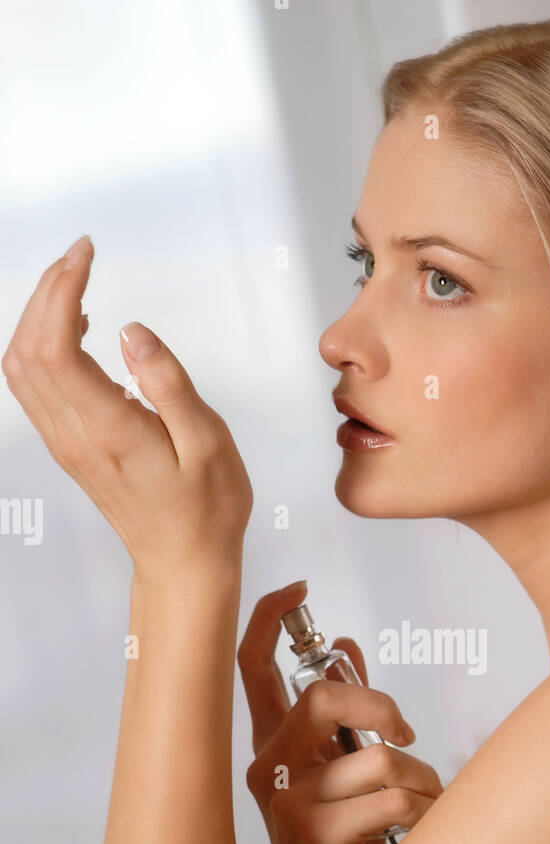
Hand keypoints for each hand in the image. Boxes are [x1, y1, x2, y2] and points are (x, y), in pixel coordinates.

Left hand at [1, 235, 252, 585]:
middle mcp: (74, 435)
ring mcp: (65, 443)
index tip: (87, 254)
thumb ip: (169, 383)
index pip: (56, 345)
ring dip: (37, 317)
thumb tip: (134, 331)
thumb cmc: (206, 509)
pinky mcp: (69, 447)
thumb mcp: (208, 442)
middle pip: (28, 348)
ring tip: (74, 284)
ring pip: (21, 367)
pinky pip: (34, 387)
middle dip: (45, 291)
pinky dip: (40, 345)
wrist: (184, 563)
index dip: (62, 289)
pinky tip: (72, 329)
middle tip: (79, 257)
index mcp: (107, 429)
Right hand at [239, 580, 443, 843]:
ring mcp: (287, 803)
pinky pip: (393, 798)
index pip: (248, 671)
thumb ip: (344, 713)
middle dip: (382, 706)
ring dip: (420, 780)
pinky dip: (424, 812)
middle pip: (322, 697)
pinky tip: (414, 835)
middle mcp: (267, 770)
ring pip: (378, 757)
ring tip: (417, 808)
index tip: (297, 591)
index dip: (265, 621)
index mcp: (272, 748)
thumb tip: (344, 646)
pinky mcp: (314, 834)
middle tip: (407, 736)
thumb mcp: (342, 771)